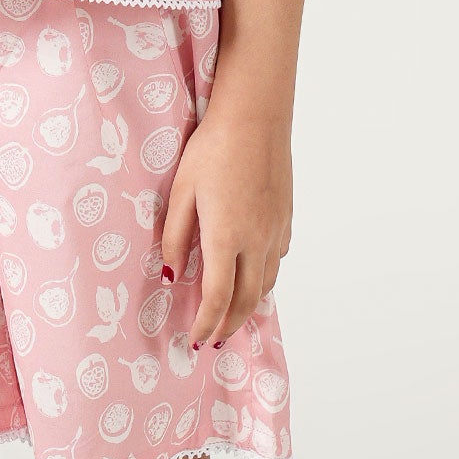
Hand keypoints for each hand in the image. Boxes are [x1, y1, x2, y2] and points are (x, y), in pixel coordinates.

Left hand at [159, 106, 291, 347]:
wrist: (255, 118)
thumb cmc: (211, 150)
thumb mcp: (181, 193)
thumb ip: (175, 238)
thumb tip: (172, 277)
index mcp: (226, 238)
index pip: (217, 299)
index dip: (205, 325)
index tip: (195, 340)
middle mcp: (256, 242)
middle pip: (245, 301)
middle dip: (228, 326)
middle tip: (213, 340)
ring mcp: (276, 232)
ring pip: (266, 284)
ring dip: (247, 307)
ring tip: (231, 317)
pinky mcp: (286, 219)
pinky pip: (277, 261)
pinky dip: (263, 279)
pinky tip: (252, 276)